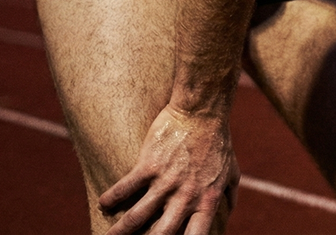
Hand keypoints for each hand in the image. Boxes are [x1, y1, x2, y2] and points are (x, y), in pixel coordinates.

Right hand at [99, 104, 237, 234]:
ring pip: (137, 216)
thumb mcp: (232, 171)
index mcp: (206, 201)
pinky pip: (125, 187)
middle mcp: (185, 197)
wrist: (202, 111)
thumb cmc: (218, 141)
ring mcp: (165, 182)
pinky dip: (111, 198)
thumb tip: (229, 210)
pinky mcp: (148, 165)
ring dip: (120, 231)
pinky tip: (103, 204)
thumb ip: (230, 194)